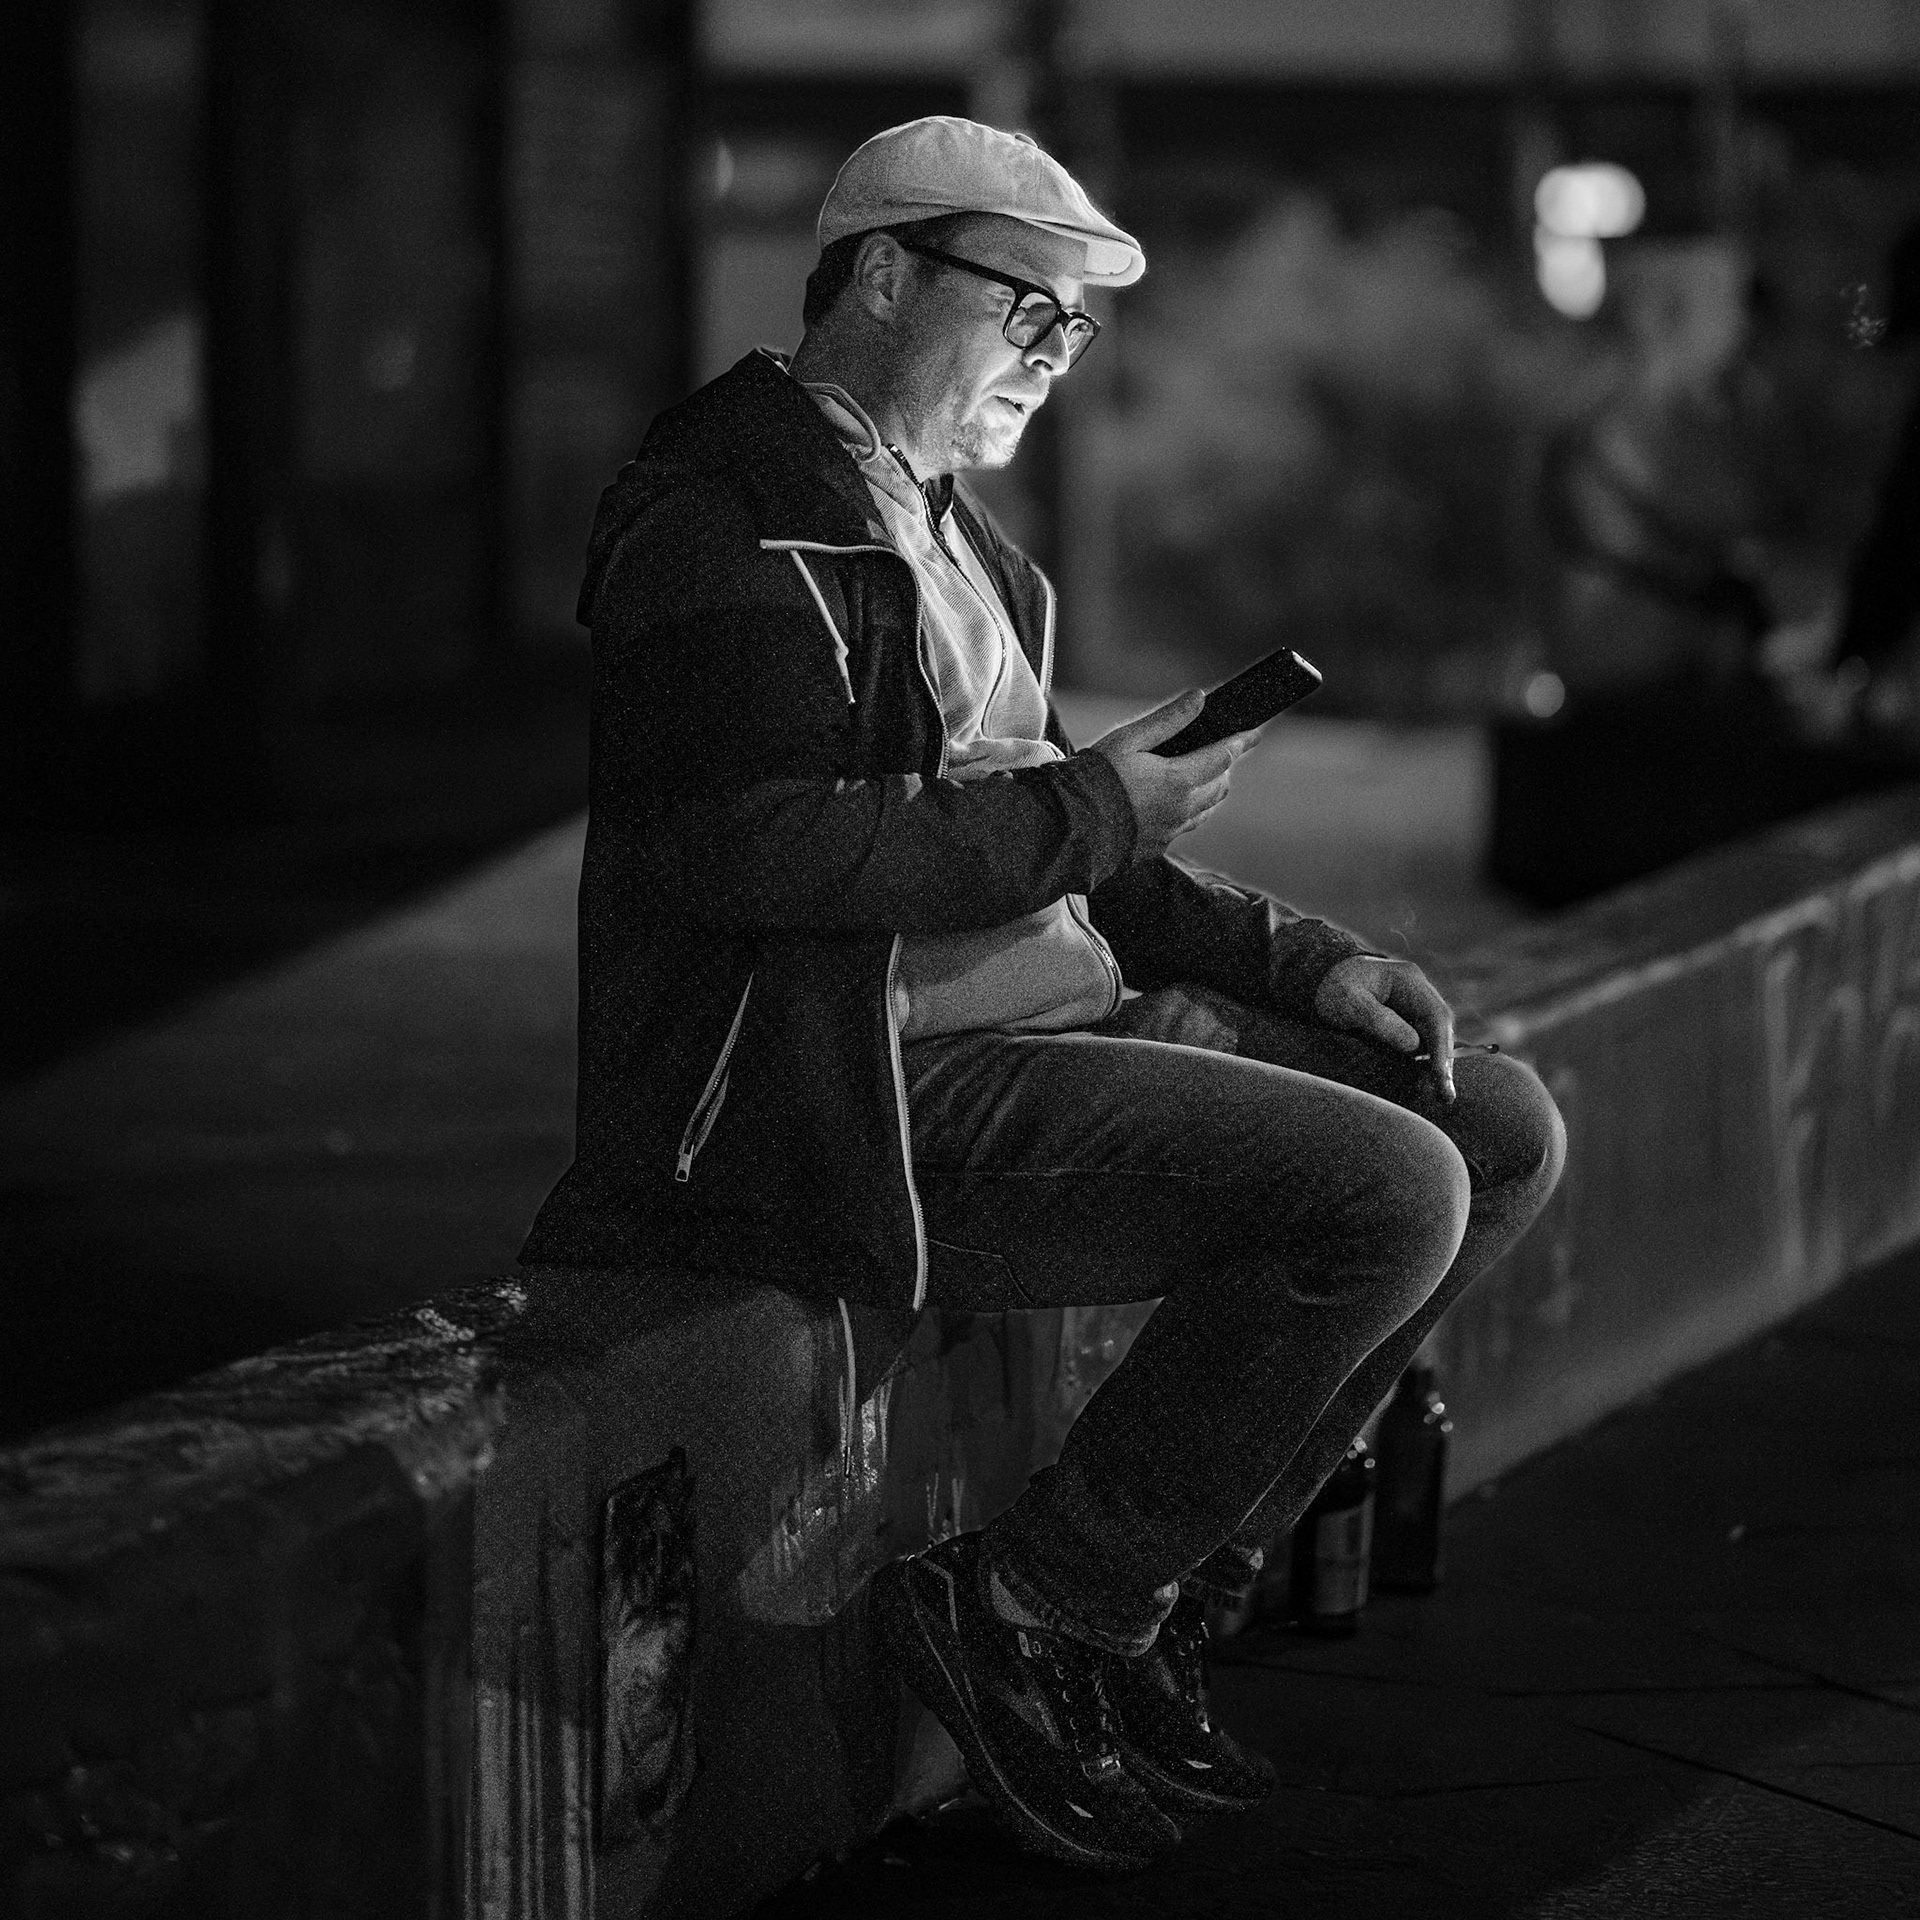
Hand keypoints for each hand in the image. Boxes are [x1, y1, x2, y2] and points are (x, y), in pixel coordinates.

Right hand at [1089, 690, 1262, 863]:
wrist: (1068, 826)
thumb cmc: (1096, 777)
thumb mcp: (1129, 738)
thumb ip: (1168, 719)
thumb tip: (1199, 699)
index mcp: (1179, 780)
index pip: (1223, 757)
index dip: (1241, 741)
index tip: (1255, 732)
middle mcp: (1181, 809)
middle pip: (1219, 786)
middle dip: (1225, 768)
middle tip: (1224, 752)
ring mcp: (1170, 832)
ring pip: (1205, 810)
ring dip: (1209, 792)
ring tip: (1200, 778)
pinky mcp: (1155, 847)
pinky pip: (1183, 828)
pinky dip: (1187, 812)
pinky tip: (1171, 805)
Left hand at [1313, 954, 1458, 1102]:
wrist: (1318, 983)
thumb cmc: (1332, 990)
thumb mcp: (1348, 1003)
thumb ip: (1380, 1021)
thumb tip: (1414, 1046)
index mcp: (1408, 980)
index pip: (1435, 1015)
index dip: (1440, 1047)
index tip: (1440, 1075)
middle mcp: (1417, 993)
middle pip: (1440, 1029)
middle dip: (1444, 1062)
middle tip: (1445, 1096)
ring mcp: (1413, 1007)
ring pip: (1433, 1040)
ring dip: (1436, 1067)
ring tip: (1439, 1098)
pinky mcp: (1405, 1023)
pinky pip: (1420, 1046)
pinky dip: (1423, 1065)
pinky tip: (1423, 1086)